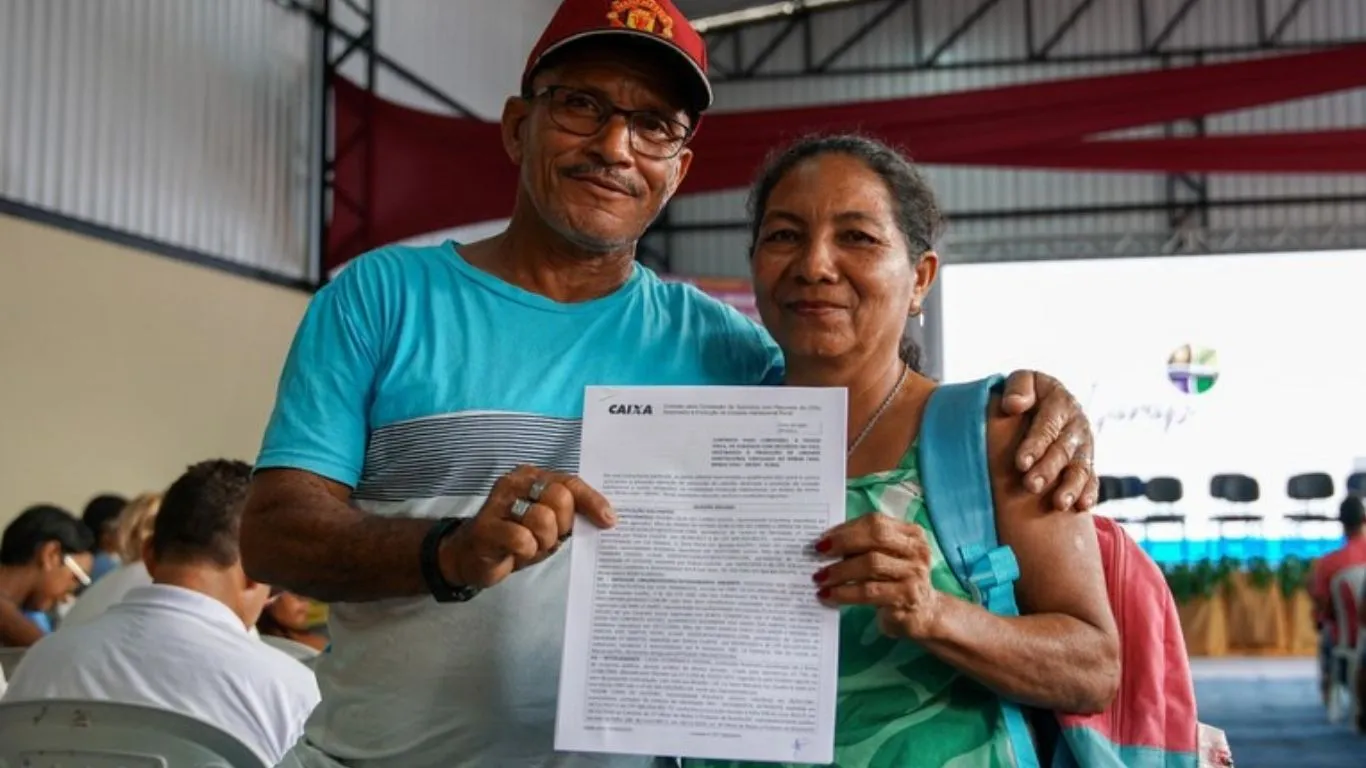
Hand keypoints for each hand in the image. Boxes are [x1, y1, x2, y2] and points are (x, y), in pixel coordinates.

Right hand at [438, 465, 615, 588]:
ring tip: (530, 545)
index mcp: (533, 477)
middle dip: (561, 526)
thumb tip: (607, 517)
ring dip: (542, 541)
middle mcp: (515, 482)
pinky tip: (514, 552)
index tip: (608, 520)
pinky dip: (525, 551)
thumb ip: (569, 514)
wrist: (471, 556)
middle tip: (547, 537)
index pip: (570, 483)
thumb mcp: (547, 524)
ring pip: (543, 519)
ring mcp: (498, 502)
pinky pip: (522, 540)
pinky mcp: (486, 527)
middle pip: (560, 499)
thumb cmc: (515, 537)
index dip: (592, 501)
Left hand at [813, 514, 941, 639]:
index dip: (846, 528)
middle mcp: (916, 550)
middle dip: (843, 542)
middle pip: (876, 537)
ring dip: (840, 570)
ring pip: (871, 564)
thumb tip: (826, 542)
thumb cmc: (897, 582)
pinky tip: (827, 595)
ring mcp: (914, 574)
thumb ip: (865, 547)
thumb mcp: (887, 559)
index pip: (875, 522)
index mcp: (911, 534)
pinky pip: (869, 591)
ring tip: (819, 578)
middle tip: (817, 552)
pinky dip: (844, 593)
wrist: (924, 614)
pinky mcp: (906, 597)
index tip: (822, 537)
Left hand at [1000, 370, 1097, 511]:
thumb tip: (1012, 405)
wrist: (1044, 403)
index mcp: (1059, 400)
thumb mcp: (1022, 382)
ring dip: (1070, 486)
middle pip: (1063, 449)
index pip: (1048, 424)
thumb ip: (1018, 388)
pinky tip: (1082, 506)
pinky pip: (1092, 479)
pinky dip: (1088, 493)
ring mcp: (1084, 444)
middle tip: (1030, 486)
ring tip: (1059, 503)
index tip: (1020, 463)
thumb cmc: (1025, 394)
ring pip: (1080, 467)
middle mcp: (1075, 422)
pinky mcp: (1087, 461)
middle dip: (1048, 469)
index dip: (1035, 443)